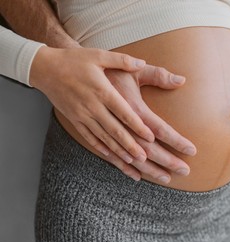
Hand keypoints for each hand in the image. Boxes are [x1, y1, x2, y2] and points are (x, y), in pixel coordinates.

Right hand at [30, 47, 195, 180]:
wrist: (45, 68)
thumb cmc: (75, 60)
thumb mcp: (99, 55)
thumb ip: (123, 60)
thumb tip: (142, 62)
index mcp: (102, 90)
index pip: (123, 112)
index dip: (137, 126)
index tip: (151, 138)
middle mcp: (93, 106)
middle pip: (117, 131)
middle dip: (135, 147)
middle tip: (149, 159)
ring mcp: (83, 116)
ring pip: (105, 139)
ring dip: (122, 154)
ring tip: (138, 165)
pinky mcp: (76, 121)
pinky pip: (91, 139)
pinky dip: (104, 151)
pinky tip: (115, 160)